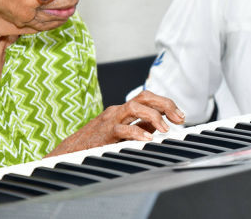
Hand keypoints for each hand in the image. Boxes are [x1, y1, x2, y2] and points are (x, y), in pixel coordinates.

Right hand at [47, 90, 184, 155]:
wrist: (70, 152)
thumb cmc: (96, 144)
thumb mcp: (122, 133)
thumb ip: (140, 128)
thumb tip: (160, 126)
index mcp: (123, 110)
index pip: (148, 97)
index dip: (166, 103)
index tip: (180, 115)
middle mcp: (117, 111)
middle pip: (144, 97)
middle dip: (165, 105)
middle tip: (179, 118)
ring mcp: (110, 120)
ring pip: (133, 107)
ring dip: (153, 116)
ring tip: (165, 129)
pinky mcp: (104, 133)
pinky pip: (122, 129)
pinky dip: (137, 133)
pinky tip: (148, 140)